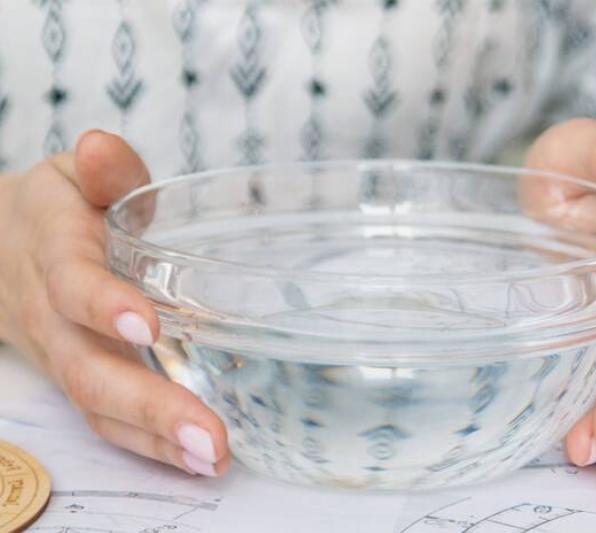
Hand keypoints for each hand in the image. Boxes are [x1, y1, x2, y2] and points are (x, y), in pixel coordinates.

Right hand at [0, 131, 229, 475]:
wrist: (1, 251)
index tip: (147, 323)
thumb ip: (103, 170)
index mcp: (52, 251)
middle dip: (148, 404)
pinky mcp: (79, 378)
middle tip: (210, 436)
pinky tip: (198, 461)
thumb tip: (102, 149)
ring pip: (98, 405)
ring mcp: (64, 354)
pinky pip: (106, 419)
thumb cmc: (60, 208)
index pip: (70, 281)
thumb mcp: (75, 176)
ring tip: (214, 459)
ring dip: (156, 438)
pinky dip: (150, 444)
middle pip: (89, 368)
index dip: (101, 302)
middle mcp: (52, 316)